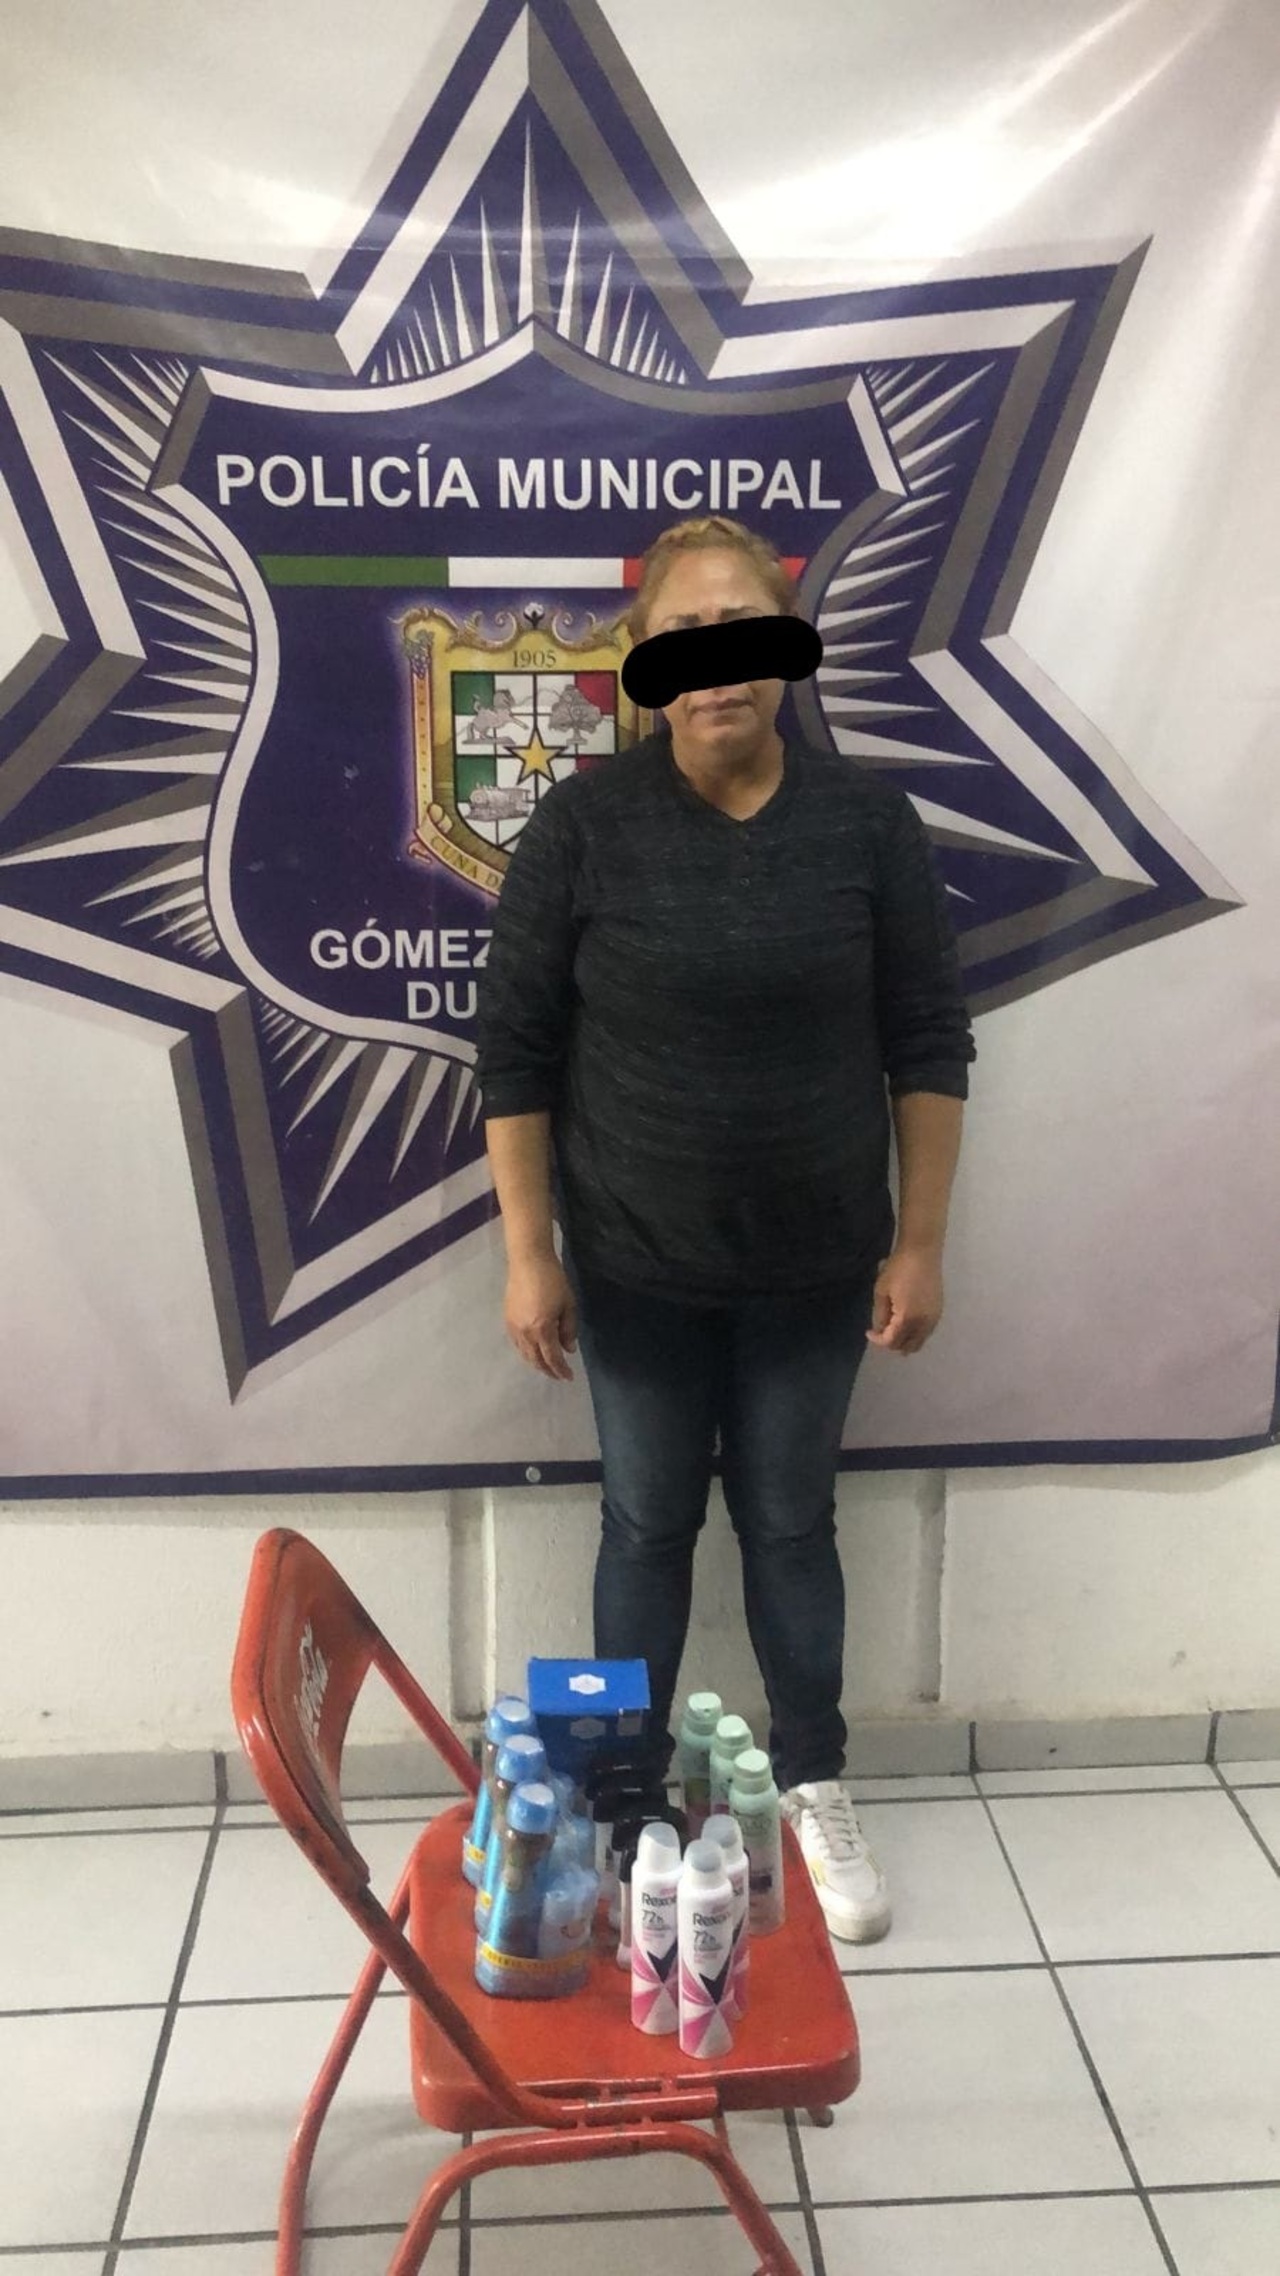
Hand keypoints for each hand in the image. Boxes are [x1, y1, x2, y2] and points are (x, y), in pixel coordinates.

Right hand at [504, 1253, 577, 1381]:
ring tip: (547, 1366)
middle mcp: (525, 1332)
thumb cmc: (553, 1280)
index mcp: (542, 1328)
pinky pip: (516, 1344)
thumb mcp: (568, 1305)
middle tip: (558, 1375)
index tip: (569, 1377)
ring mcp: (514, 1327)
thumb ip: (568, 1329)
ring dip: (536, 1363)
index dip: (560, 1370)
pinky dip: (526, 1352)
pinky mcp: (507, 1320)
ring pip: (524, 1354)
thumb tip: (568, 1349)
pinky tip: (533, 1351)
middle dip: (548, 1370)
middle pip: (536, 1360)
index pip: (552, 1357)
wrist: (528, 1261)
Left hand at [866, 1246, 943, 1356]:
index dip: (878, 1340)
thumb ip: (880, 1315)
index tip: (869, 1331)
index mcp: (908, 1318)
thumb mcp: (882, 1291)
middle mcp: (924, 1323)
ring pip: (918, 1341)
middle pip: (907, 1346)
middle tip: (880, 1330)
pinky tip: (905, 1320)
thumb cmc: (898, 1268)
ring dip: (904, 1339)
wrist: (922, 1251)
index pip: (892, 1341)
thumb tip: (880, 1330)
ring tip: (892, 1326)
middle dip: (892, 1342)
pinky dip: (914, 1332)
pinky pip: (926, 1332)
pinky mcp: (938, 1311)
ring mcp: (934, 1318)